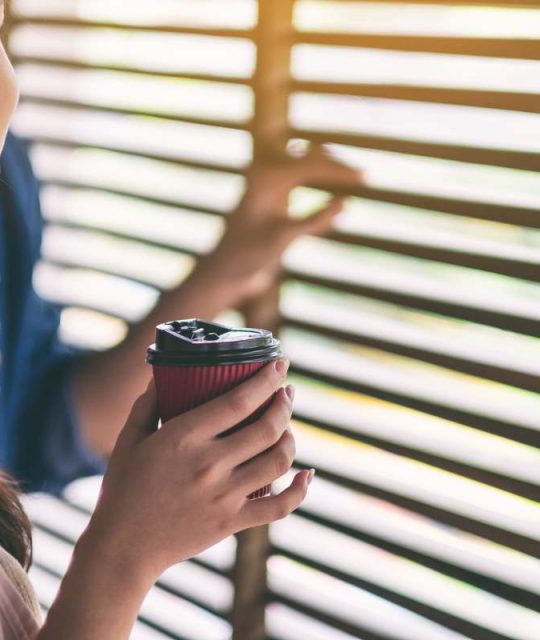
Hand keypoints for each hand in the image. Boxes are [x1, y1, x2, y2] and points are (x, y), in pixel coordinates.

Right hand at [86, 360, 311, 582]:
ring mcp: (225, 496)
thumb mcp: (129, 438)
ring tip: (288, 426)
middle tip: (286, 391)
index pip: (239, 401)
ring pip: (278, 460)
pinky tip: (307, 474)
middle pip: (267, 427)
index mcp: (184, 438)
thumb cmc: (124, 487)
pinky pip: (279, 507)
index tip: (280, 366)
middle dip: (284, 402)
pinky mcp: (233, 522)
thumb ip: (149, 402)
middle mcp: (209, 465)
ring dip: (291, 437)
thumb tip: (164, 371)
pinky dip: (300, 490)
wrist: (123, 546)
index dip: (266, 380)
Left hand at [192, 146, 361, 305]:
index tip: (364, 178)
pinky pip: (300, 178)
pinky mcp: (270, 194)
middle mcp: (264, 173)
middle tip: (363, 177)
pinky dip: (319, 182)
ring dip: (328, 170)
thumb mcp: (284, 238)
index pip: (310, 164)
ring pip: (304, 164)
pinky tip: (336, 197)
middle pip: (308, 157)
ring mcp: (267, 182)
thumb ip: (315, 220)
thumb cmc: (247, 254)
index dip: (339, 171)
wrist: (223, 269)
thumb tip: (346, 204)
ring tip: (353, 180)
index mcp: (264, 178)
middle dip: (335, 165)